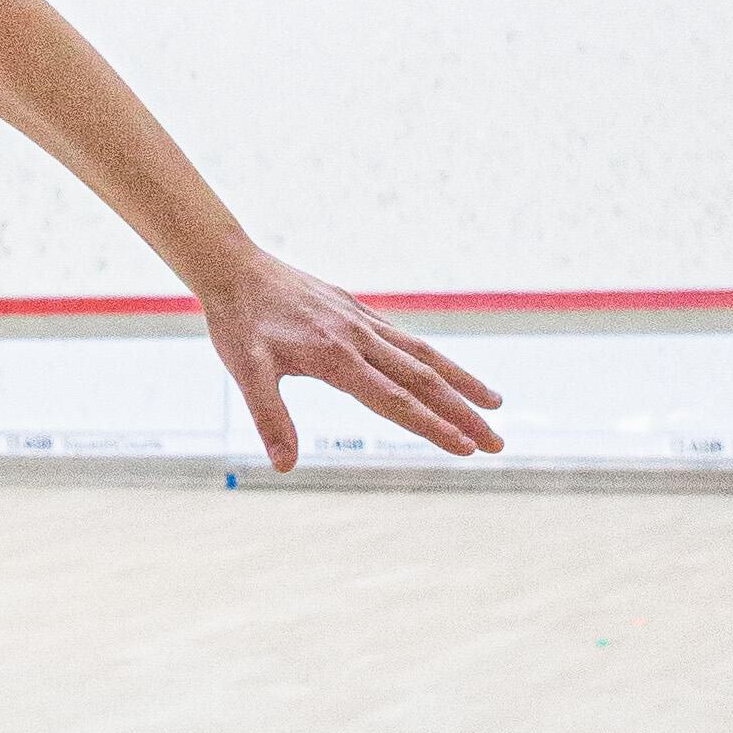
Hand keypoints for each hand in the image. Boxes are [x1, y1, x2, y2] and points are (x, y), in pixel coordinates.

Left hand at [204, 251, 502, 471]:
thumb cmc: (238, 322)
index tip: (466, 449)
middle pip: (423, 380)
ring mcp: (362, 322)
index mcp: (336, 358)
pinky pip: (405, 337)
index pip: (395, 400)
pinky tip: (446, 370)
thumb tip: (285, 466)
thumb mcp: (245, 372)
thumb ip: (270, 418)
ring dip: (462, 382)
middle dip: (463, 414)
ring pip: (424, 354)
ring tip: (495, 404)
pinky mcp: (357, 310)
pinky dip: (434, 357)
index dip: (432, 427)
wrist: (234, 266)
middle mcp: (358, 338)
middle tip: (498, 444)